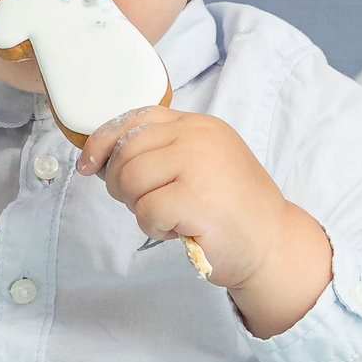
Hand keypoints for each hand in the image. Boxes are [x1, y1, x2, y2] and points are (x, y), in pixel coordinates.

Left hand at [76, 107, 332, 337]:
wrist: (272, 244)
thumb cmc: (230, 211)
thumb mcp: (200, 165)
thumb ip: (163, 152)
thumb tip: (103, 157)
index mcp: (198, 125)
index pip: (135, 118)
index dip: (103, 141)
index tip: (89, 164)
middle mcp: (199, 136)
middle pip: (126, 152)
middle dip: (122, 184)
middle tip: (147, 205)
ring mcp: (199, 164)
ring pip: (131, 179)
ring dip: (139, 207)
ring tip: (169, 216)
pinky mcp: (195, 197)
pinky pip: (145, 210)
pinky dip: (154, 227)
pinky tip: (180, 229)